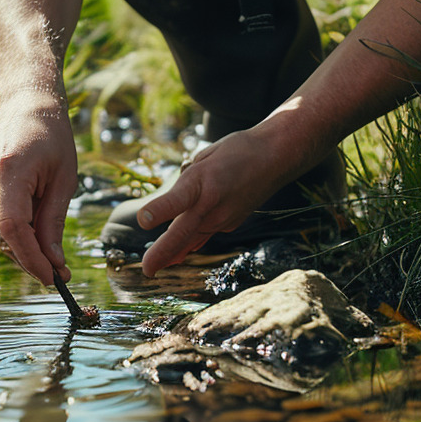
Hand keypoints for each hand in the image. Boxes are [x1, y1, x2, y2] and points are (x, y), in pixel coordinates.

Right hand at [0, 92, 79, 285]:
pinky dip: (13, 231)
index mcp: (10, 168)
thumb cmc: (52, 135)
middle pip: (3, 234)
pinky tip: (33, 230)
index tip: (53, 278)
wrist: (26, 100)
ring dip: (22, 247)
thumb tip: (54, 263)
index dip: (31, 259)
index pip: (13, 227)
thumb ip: (53, 222)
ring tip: (51, 251)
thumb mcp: (64, 178)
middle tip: (59, 272)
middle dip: (30, 258)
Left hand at [136, 128, 300, 276]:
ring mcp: (224, 218)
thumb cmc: (237, 150)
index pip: (178, 198)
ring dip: (173, 253)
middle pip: (183, 232)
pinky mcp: (231, 223)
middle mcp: (213, 205)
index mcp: (203, 180)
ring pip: (193, 238)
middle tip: (146, 271)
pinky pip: (205, 234)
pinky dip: (190, 244)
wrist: (276, 157)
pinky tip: (178, 255)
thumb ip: (186, 181)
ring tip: (156, 268)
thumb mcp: (205, 157)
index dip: (160, 209)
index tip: (143, 220)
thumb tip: (174, 202)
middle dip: (162, 252)